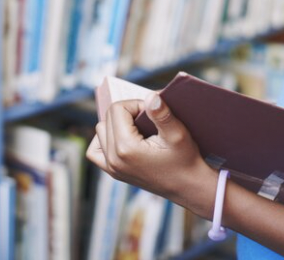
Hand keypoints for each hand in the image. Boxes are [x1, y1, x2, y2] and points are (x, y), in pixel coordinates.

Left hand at [86, 93, 216, 213]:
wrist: (188, 187)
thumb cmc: (186, 160)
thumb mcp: (178, 134)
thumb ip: (162, 114)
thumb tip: (150, 96)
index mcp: (126, 148)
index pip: (117, 109)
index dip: (135, 104)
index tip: (151, 112)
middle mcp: (113, 159)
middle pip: (107, 117)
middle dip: (127, 112)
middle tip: (148, 119)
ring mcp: (112, 168)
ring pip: (100, 131)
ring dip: (116, 124)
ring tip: (136, 127)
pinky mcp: (113, 173)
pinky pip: (95, 151)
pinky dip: (104, 140)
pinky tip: (121, 138)